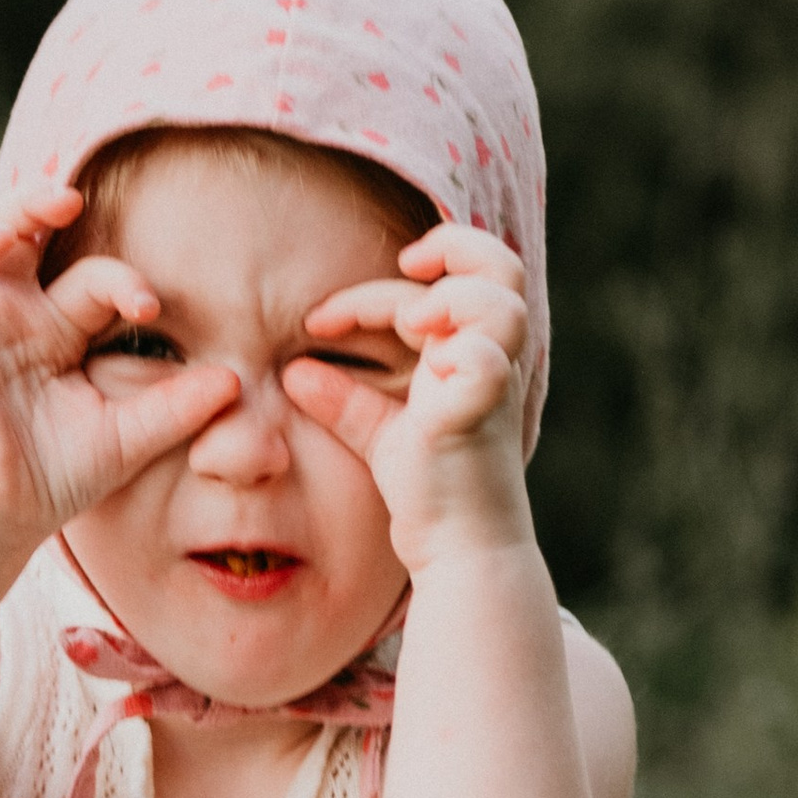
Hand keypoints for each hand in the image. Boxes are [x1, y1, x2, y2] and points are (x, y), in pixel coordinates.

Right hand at [0, 193, 238, 544]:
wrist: (6, 516)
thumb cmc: (63, 470)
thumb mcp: (127, 439)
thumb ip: (176, 409)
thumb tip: (237, 383)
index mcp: (61, 320)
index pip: (93, 278)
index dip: (122, 281)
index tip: (149, 306)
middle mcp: (10, 309)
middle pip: (15, 230)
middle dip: (34, 203)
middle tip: (64, 196)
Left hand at [283, 224, 532, 570]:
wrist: (458, 549)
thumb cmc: (428, 491)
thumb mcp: (379, 433)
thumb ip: (345, 400)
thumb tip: (295, 372)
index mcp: (472, 353)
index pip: (439, 286)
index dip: (375, 290)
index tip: (318, 322)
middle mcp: (493, 360)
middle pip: (503, 265)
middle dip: (452, 248)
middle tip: (404, 265)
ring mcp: (493, 384)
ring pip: (501, 298)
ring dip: (449, 296)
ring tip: (410, 324)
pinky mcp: (480, 413)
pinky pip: (484, 358)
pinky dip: (454, 350)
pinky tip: (424, 366)